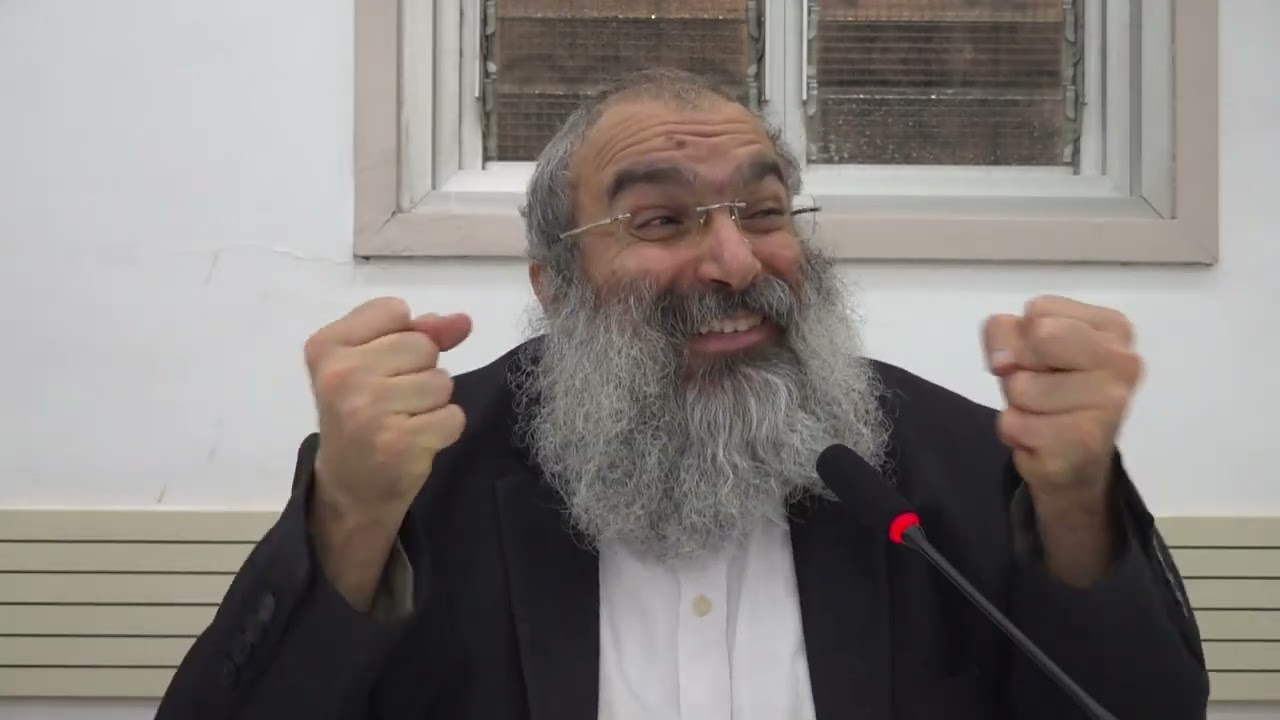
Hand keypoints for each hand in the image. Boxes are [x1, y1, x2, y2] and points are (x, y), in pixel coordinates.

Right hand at [305, 297, 471, 523]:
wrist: (350, 487)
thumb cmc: (362, 415)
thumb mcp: (374, 363)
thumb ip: (417, 332)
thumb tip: (462, 322)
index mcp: (326, 347)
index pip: (395, 310)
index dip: (402, 337)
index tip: (380, 367)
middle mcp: (342, 375)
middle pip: (423, 345)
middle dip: (420, 371)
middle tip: (392, 401)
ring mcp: (369, 409)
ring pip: (441, 381)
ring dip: (433, 403)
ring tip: (403, 420)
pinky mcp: (399, 442)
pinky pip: (453, 416)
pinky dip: (443, 429)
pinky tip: (415, 440)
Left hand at [983, 296, 1142, 497]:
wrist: (1072, 463)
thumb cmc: (1049, 393)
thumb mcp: (1023, 347)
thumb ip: (1005, 331)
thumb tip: (1004, 362)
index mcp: (1113, 328)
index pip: (1039, 309)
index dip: (1024, 337)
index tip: (1045, 360)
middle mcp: (1123, 361)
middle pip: (1038, 336)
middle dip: (1021, 366)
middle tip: (1042, 387)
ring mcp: (1109, 403)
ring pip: (1020, 384)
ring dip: (1017, 404)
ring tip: (1044, 415)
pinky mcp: (1084, 442)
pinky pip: (1014, 424)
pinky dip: (1015, 433)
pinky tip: (1042, 439)